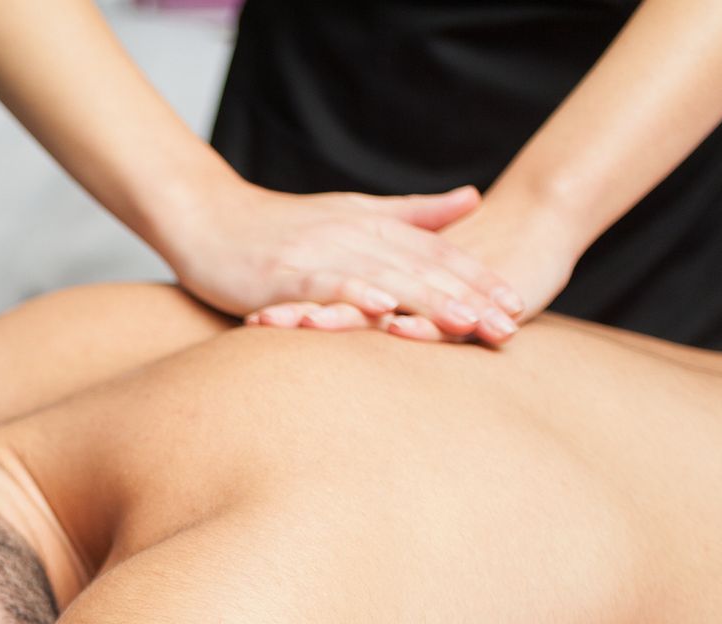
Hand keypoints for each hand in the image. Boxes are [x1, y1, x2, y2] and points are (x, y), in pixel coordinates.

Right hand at [168, 182, 525, 343]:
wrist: (206, 217)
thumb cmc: (274, 226)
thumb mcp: (350, 212)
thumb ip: (410, 212)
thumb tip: (471, 199)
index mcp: (370, 226)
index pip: (435, 253)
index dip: (478, 277)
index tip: (516, 305)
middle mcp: (352, 236)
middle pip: (420, 268)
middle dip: (468, 297)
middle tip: (508, 326)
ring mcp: (319, 254)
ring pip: (383, 278)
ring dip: (426, 301)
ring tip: (466, 322)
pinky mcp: (284, 274)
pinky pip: (325, 286)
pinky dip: (354, 296)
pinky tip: (382, 311)